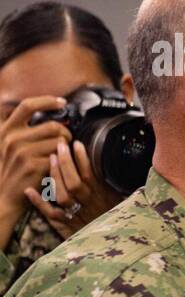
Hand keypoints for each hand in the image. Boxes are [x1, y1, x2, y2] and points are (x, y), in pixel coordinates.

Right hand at [0, 96, 70, 241]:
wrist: (6, 195)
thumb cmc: (16, 169)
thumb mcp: (11, 145)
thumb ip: (24, 130)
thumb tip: (50, 112)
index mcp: (6, 130)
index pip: (27, 105)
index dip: (47, 101)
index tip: (62, 102)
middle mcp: (11, 138)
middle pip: (52, 126)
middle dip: (65, 133)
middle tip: (67, 141)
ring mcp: (21, 152)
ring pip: (59, 142)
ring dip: (66, 148)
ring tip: (61, 156)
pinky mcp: (33, 165)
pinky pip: (59, 157)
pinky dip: (63, 161)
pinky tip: (57, 166)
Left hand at [24, 140, 121, 239]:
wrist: (116, 249)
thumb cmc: (122, 221)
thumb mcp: (127, 202)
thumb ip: (118, 187)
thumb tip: (117, 166)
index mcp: (106, 199)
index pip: (92, 175)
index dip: (83, 159)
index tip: (77, 144)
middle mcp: (91, 207)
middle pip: (75, 183)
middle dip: (65, 162)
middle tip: (59, 146)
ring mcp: (78, 216)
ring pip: (63, 196)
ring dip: (55, 177)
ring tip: (51, 160)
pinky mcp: (68, 227)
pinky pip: (52, 215)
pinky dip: (39, 203)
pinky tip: (30, 190)